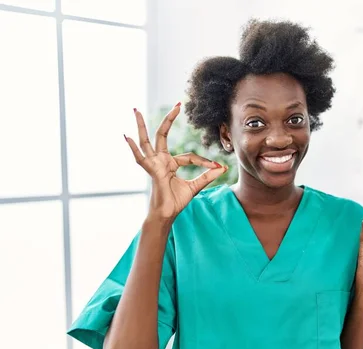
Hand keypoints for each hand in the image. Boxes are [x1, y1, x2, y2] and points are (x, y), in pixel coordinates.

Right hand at [124, 103, 226, 221]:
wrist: (167, 215)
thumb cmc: (176, 202)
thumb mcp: (195, 186)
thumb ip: (207, 176)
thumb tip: (222, 168)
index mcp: (170, 164)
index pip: (189, 157)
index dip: (204, 162)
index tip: (216, 167)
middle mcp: (160, 160)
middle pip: (162, 135)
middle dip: (169, 119)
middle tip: (178, 104)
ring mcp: (154, 164)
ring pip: (146, 141)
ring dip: (141, 125)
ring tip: (135, 110)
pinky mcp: (151, 171)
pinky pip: (141, 158)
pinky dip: (133, 148)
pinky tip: (126, 136)